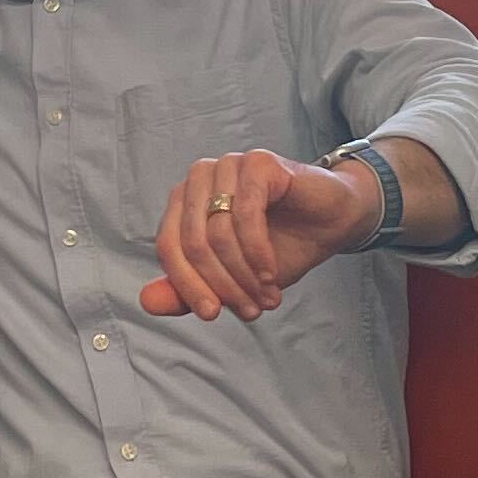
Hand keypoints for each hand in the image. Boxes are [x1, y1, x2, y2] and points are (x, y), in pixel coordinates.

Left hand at [141, 146, 383, 321]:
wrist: (330, 222)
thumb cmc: (280, 246)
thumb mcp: (231, 279)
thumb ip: (188, 289)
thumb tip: (146, 302)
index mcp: (184, 202)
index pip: (169, 247)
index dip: (187, 285)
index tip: (212, 314)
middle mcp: (199, 178)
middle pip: (192, 242)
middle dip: (222, 284)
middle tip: (250, 310)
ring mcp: (228, 166)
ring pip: (218, 232)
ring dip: (243, 274)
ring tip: (266, 296)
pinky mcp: (258, 162)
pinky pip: (246, 214)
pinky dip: (257, 252)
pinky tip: (271, 273)